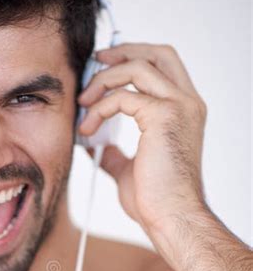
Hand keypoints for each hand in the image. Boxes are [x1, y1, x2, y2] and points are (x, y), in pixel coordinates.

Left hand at [77, 43, 207, 232]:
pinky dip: (99, 109)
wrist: (171, 218)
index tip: (104, 66)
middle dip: (122, 52)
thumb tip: (97, 146)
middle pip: (156, 54)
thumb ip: (117, 152)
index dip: (133, 58)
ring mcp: (179, 106)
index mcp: (185, 110)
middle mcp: (188, 102)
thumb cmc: (156, 201)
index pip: (163, 66)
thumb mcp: (131, 169)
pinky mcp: (164, 116)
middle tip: (94, 62)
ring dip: (103, 80)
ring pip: (137, 68)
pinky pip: (123, 97)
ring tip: (83, 103)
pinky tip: (87, 129)